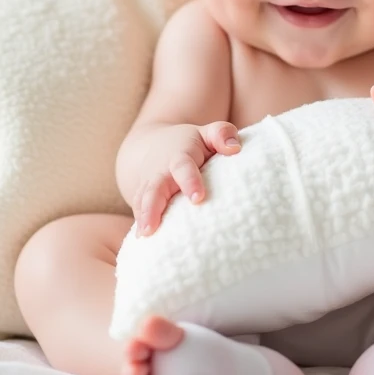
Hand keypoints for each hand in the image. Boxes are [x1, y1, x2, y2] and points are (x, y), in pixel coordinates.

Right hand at [132, 121, 240, 235]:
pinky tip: (142, 242)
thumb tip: (235, 149)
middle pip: (154, 189)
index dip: (190, 181)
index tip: (198, 198)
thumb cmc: (192, 143)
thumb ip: (222, 134)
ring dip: (142, 218)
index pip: (183, 167)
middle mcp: (160, 172)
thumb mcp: (208, 132)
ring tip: (144, 237)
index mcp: (180, 156)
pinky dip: (139, 224)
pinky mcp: (142, 198)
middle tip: (153, 228)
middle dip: (153, 207)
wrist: (156, 145)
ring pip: (142, 201)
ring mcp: (149, 185)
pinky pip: (138, 210)